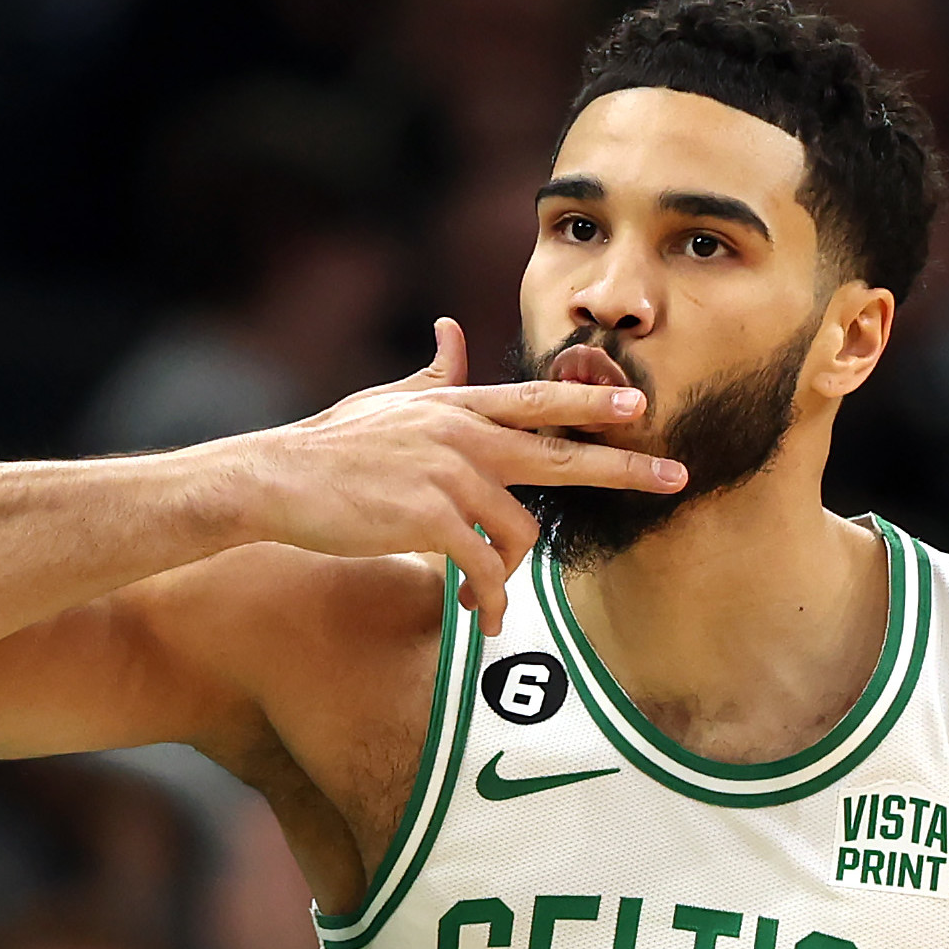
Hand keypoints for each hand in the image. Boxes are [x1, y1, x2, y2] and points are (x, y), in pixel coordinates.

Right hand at [231, 318, 685, 634]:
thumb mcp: (383, 400)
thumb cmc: (328, 448)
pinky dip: (487, 600)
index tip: (641, 412)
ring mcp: (449, 475)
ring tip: (485, 604)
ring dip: (510, 579)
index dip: (593, 406)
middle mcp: (461, 434)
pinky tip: (475, 618)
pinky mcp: (430, 519)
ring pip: (519, 532)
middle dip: (624, 467)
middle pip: (561, 452)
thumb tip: (452, 330)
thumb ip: (432, 376)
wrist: (274, 480)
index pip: (538, 402)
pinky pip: (484, 567)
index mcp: (455, 406)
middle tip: (674, 479)